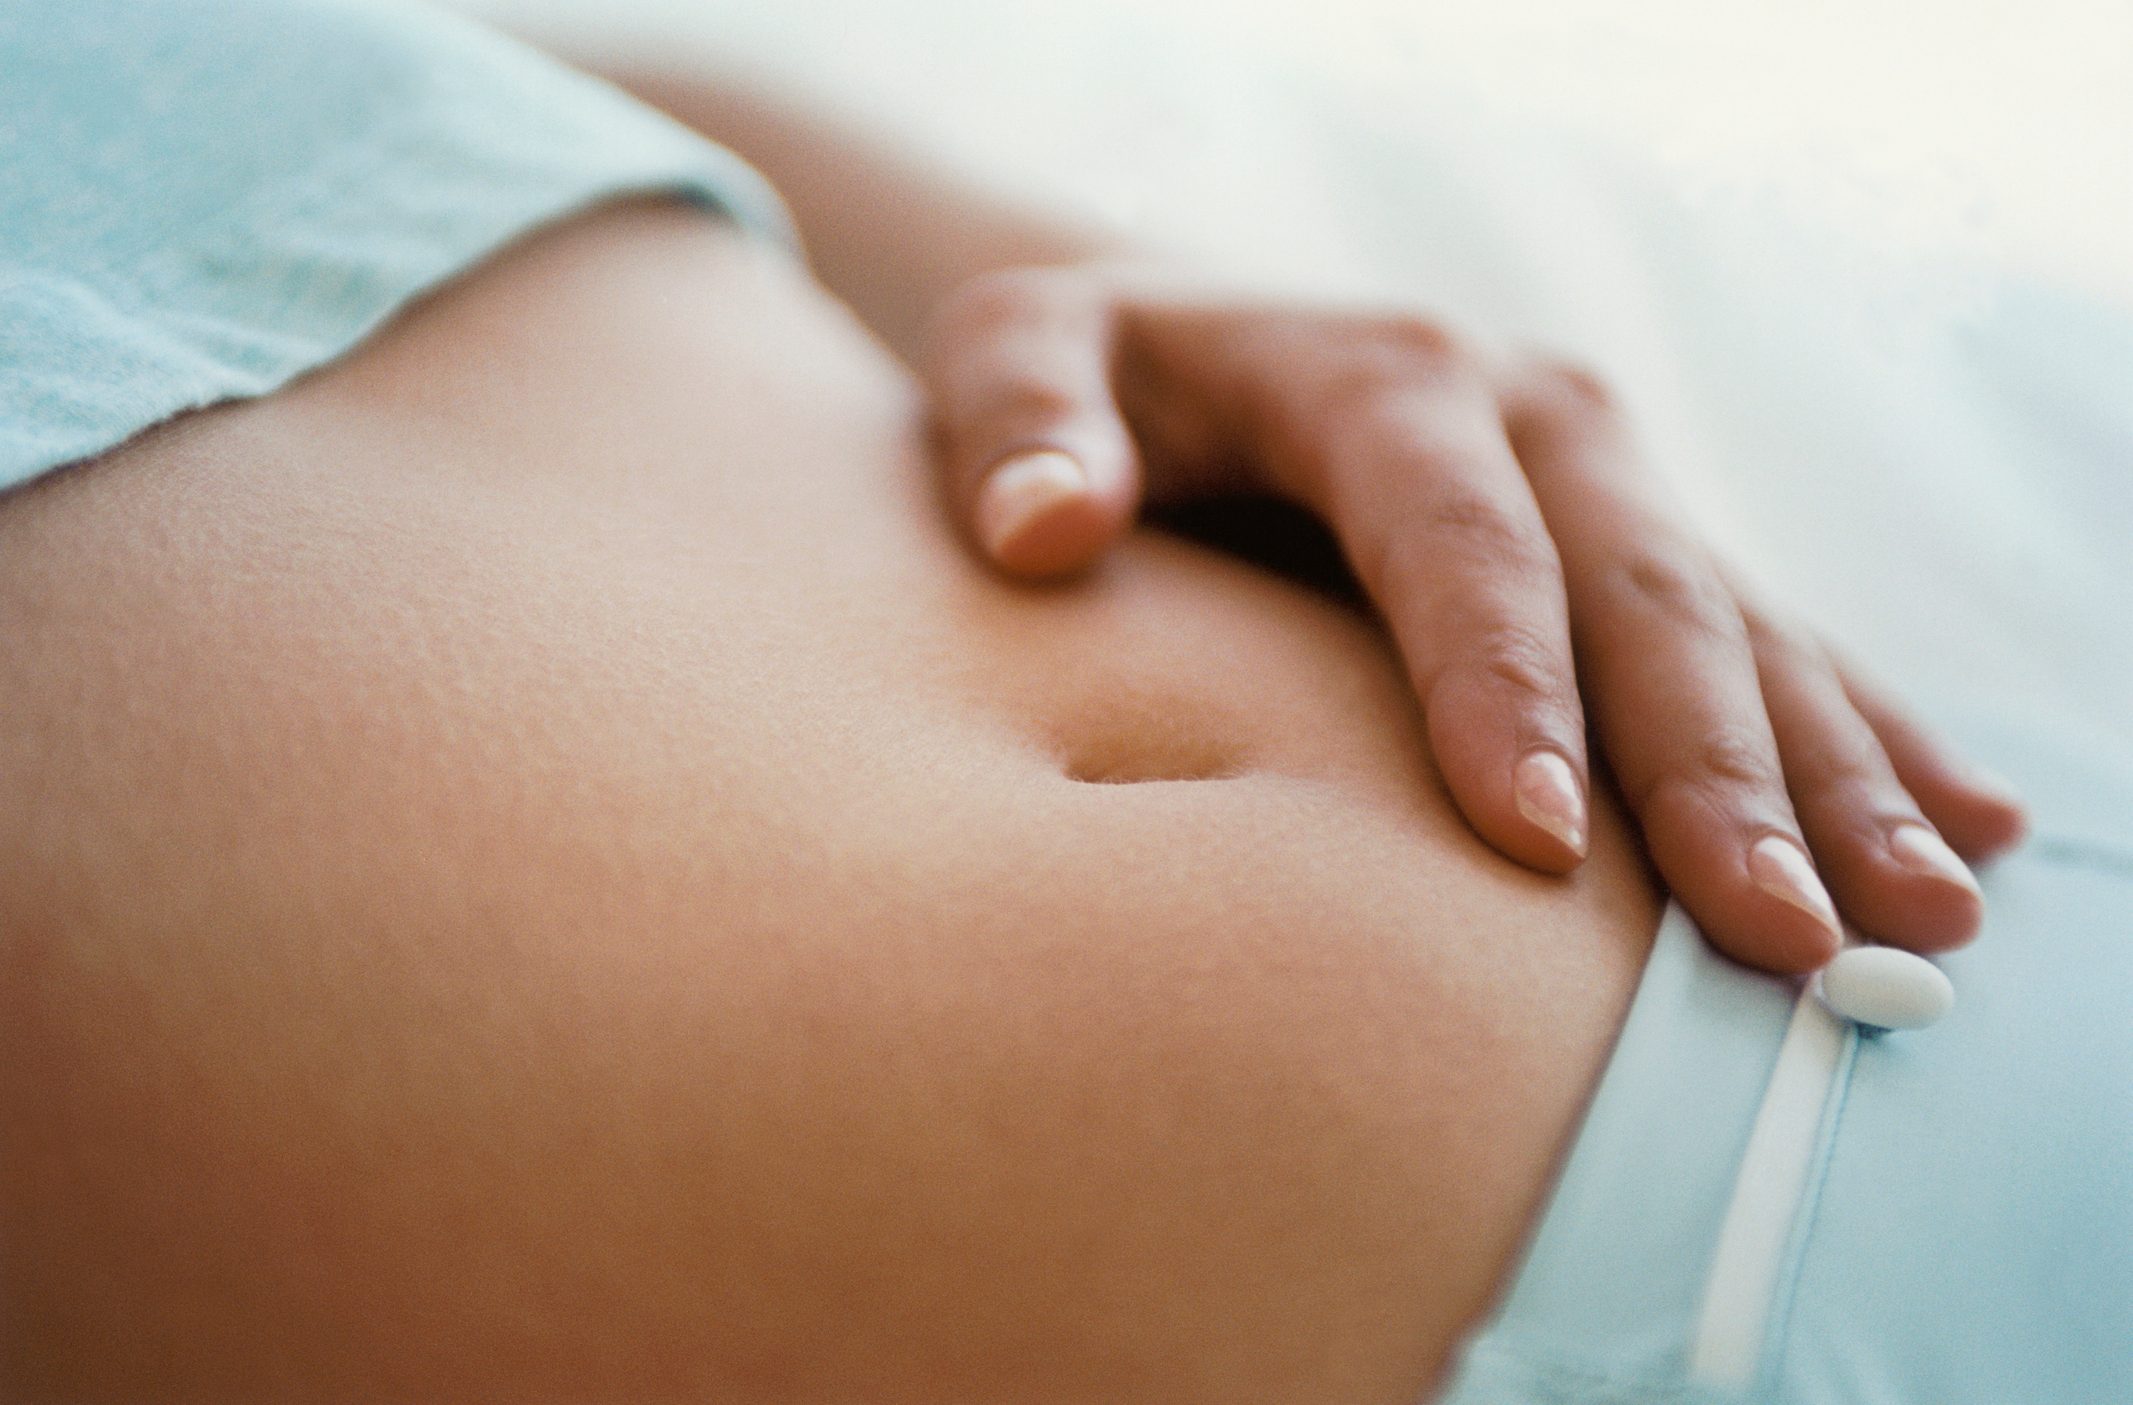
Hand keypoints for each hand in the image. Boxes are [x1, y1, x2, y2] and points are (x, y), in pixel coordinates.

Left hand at [918, 263, 2028, 972]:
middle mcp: (1528, 419)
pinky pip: (1777, 639)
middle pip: (1640, 599)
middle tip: (1782, 937)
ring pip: (1740, 631)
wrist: (1190, 340)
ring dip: (1833, 777)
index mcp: (1384, 379)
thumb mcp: (1019, 354)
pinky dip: (1868, 734)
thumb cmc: (1090, 380)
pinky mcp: (1637, 542)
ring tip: (1918, 919)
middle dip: (1716, 772)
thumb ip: (1019, 423)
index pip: (1456, 544)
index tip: (1532, 844)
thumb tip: (1044, 525)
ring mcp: (1604, 481)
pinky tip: (1963, 828)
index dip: (1500, 688)